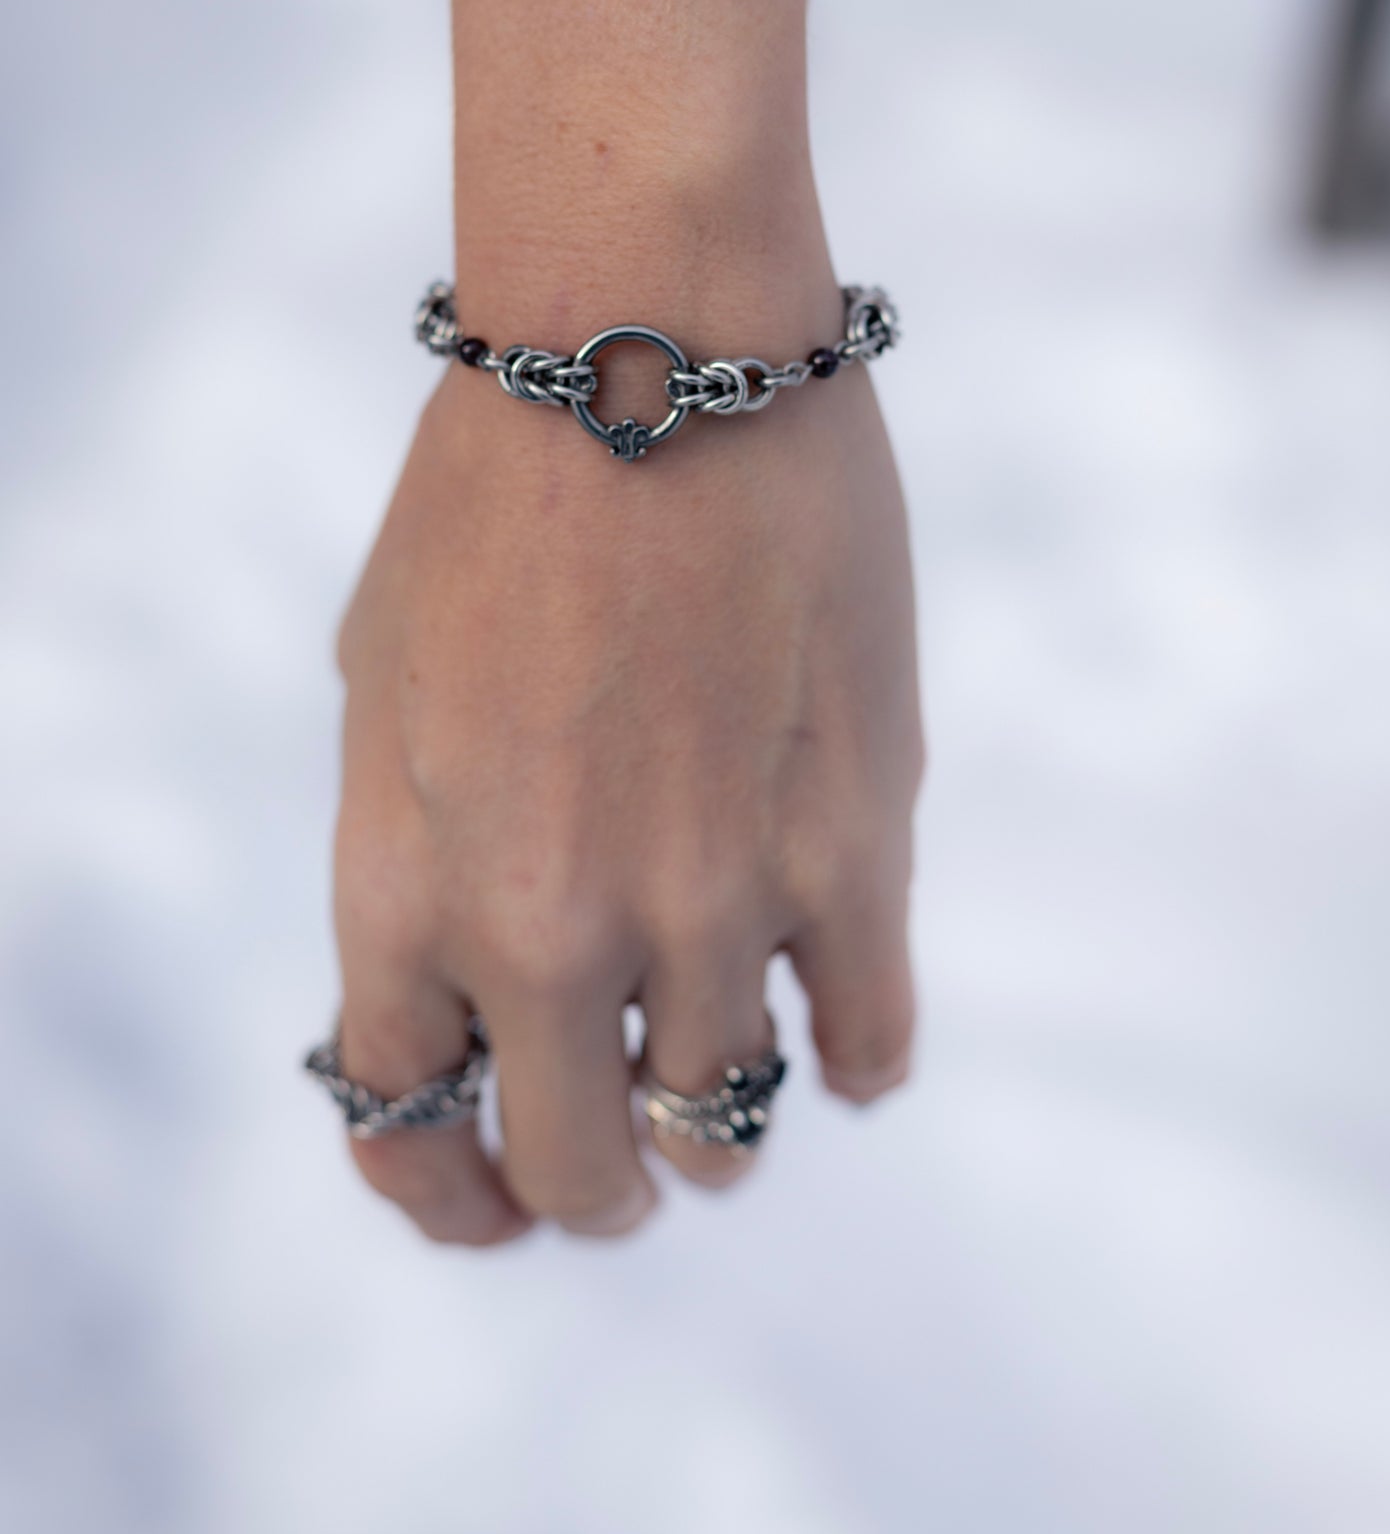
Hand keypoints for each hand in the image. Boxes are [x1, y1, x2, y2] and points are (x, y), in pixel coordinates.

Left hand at [331, 292, 922, 1243]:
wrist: (651, 344)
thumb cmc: (497, 488)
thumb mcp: (380, 680)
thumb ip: (410, 850)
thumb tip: (479, 972)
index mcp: (405, 879)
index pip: (404, 1122)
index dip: (443, 1188)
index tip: (487, 1187)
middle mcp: (547, 922)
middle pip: (574, 1171)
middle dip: (589, 1189)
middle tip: (618, 1168)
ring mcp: (708, 898)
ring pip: (721, 1127)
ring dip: (715, 1128)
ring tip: (721, 1080)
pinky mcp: (851, 847)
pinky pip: (865, 1046)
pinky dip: (848, 1061)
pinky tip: (836, 1030)